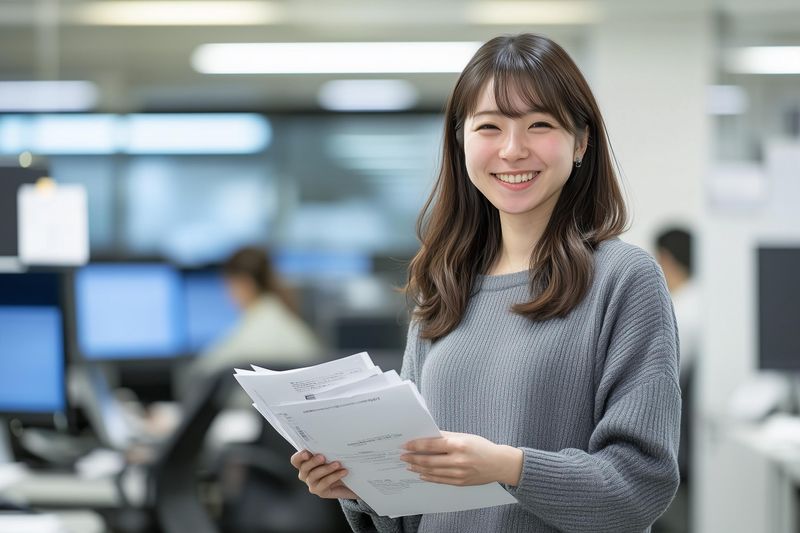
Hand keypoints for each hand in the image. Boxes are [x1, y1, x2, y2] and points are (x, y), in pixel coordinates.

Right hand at [290, 450, 357, 499]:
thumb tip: (328, 443)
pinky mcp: (320, 492)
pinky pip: (325, 483)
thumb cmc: (338, 465)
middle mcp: (305, 474)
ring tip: (337, 464)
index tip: (307, 453)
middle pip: (304, 468)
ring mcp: (312, 484)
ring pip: (314, 475)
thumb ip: (325, 450)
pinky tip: (343, 471)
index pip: (295, 460)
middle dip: (313, 461)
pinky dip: (334, 476)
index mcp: (305, 463)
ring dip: (326, 469)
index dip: (299, 456)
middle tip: (323, 457)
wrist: (348, 482)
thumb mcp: (331, 456)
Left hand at [400, 431, 522, 486]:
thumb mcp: (464, 436)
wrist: (499, 464)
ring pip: (432, 472)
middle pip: (429, 460)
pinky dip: (428, 477)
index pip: (431, 445)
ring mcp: (459, 473)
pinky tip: (421, 474)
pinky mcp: (460, 483)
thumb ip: (446, 436)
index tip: (405, 445)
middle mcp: (458, 460)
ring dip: (418, 468)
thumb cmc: (481, 447)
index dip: (416, 445)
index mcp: (459, 445)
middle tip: (403, 456)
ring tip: (409, 465)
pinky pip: (440, 480)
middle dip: (413, 458)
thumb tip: (427, 435)